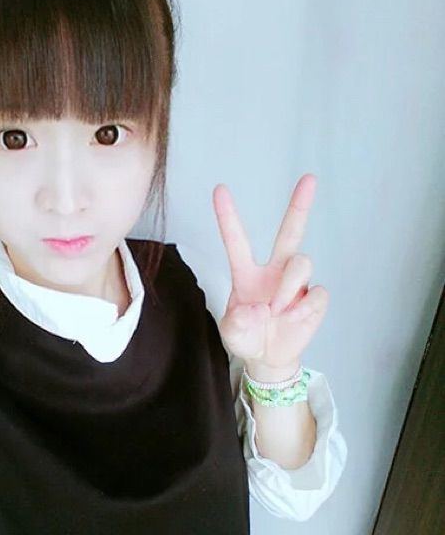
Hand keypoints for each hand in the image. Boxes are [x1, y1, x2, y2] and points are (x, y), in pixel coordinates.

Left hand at [212, 173, 328, 381]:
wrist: (270, 358)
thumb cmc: (247, 337)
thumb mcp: (232, 334)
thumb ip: (237, 323)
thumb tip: (261, 309)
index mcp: (246, 273)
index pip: (236, 240)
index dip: (227, 215)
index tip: (219, 189)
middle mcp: (274, 271)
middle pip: (290, 232)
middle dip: (300, 205)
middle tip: (309, 178)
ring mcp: (296, 283)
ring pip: (301, 263)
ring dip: (287, 288)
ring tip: (277, 311)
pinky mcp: (314, 298)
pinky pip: (316, 293)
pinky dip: (303, 309)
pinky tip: (292, 320)